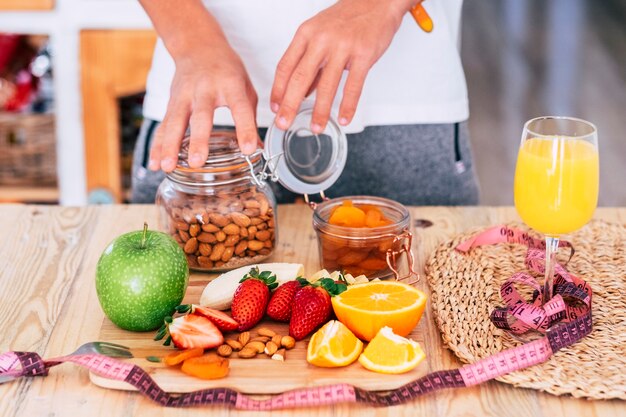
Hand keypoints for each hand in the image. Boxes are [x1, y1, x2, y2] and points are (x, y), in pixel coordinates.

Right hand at [148, 37, 257, 172]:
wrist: (198, 46)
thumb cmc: (227, 70)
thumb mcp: (246, 88)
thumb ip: (251, 118)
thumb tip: (257, 149)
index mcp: (231, 84)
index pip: (240, 108)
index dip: (245, 129)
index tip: (248, 149)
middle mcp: (205, 89)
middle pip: (201, 117)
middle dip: (199, 141)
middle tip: (198, 162)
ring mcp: (185, 95)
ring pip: (176, 122)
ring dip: (170, 146)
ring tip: (168, 167)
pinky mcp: (171, 102)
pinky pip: (163, 125)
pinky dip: (157, 145)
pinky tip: (155, 163)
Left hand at [270, 0, 415, 132]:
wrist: (378, 0)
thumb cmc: (348, 17)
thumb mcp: (320, 34)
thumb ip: (311, 63)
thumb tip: (302, 92)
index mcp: (306, 34)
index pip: (285, 66)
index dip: (278, 91)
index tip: (275, 108)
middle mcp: (321, 40)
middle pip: (300, 78)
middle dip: (290, 105)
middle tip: (284, 123)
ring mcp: (343, 47)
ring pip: (326, 86)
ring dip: (319, 111)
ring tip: (315, 128)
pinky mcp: (364, 54)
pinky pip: (353, 86)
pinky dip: (348, 105)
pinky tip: (343, 118)